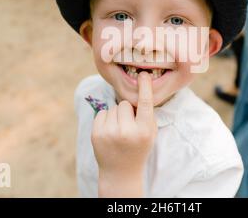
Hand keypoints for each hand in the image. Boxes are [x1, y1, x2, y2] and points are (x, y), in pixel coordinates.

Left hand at [91, 71, 156, 196]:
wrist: (121, 172)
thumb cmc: (139, 148)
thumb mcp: (150, 134)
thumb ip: (147, 114)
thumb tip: (140, 89)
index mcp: (144, 131)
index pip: (145, 104)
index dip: (145, 87)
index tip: (143, 75)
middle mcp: (127, 132)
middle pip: (126, 104)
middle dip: (128, 111)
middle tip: (129, 125)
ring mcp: (110, 133)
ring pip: (114, 107)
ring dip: (117, 115)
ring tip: (119, 131)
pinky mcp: (96, 134)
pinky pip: (102, 113)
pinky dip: (106, 119)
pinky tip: (110, 132)